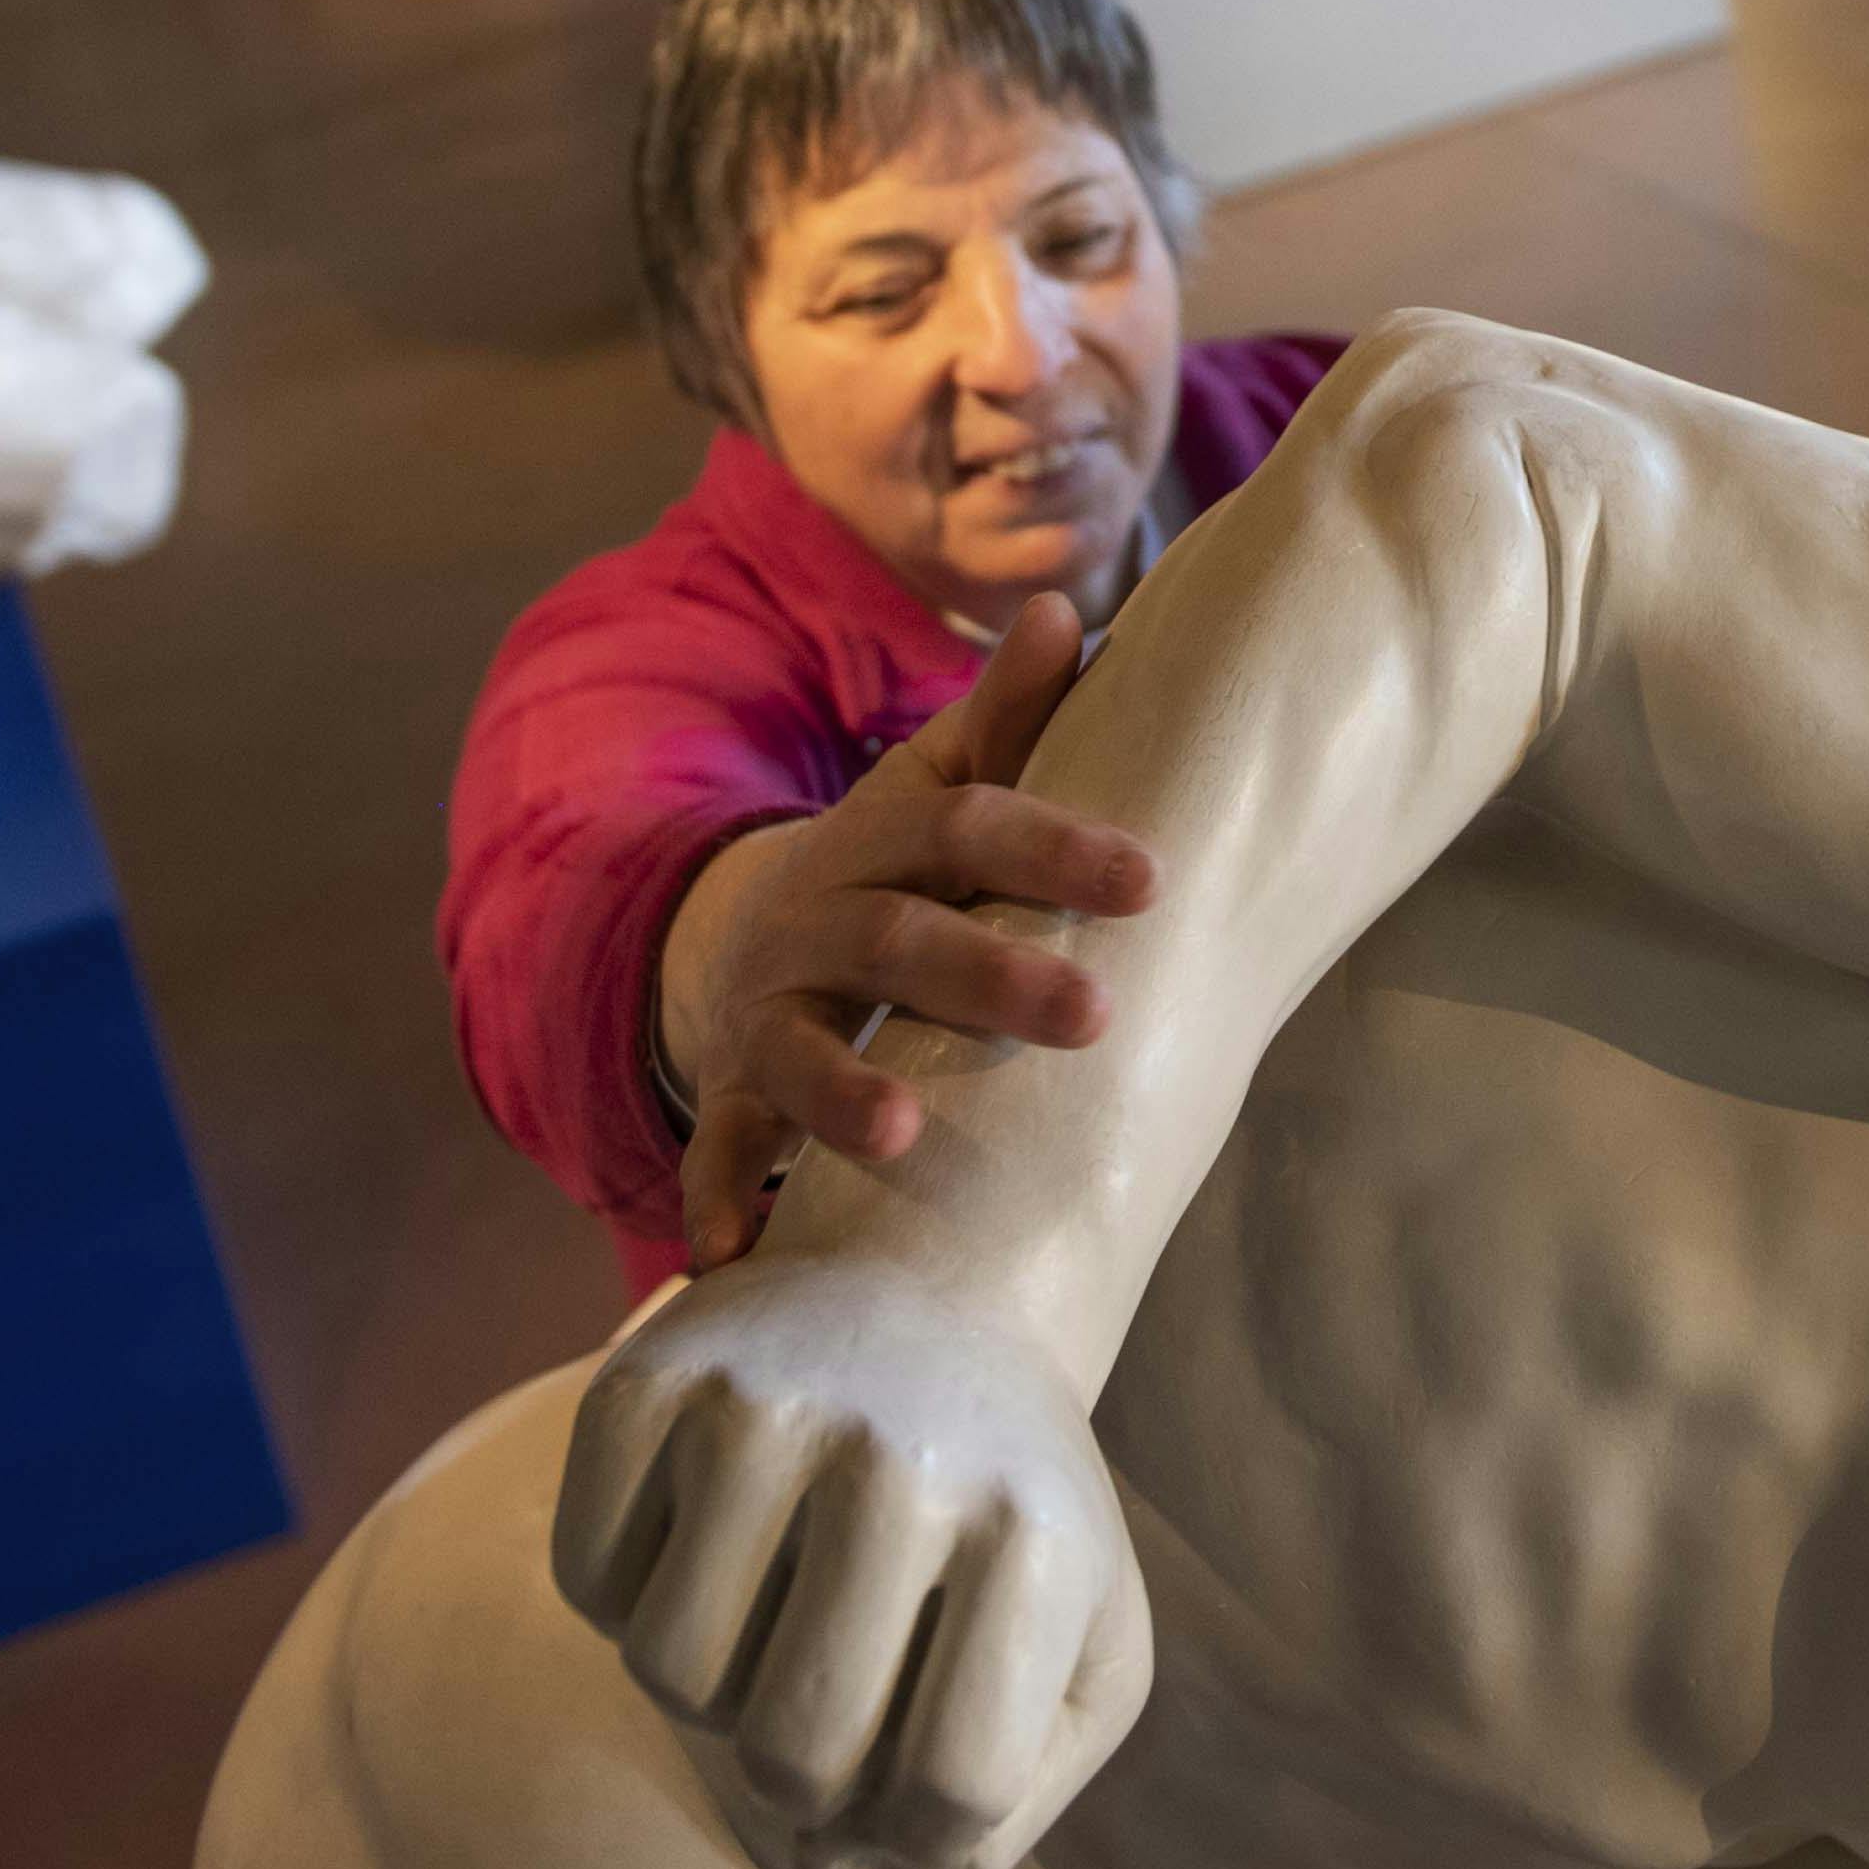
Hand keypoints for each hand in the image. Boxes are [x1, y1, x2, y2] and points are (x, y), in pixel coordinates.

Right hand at [552, 1259, 1152, 1868]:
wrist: (936, 1289)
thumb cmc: (1008, 1507)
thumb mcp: (1082, 1651)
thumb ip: (1003, 1809)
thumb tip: (833, 1861)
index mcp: (1034, 1535)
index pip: (954, 1795)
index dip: (922, 1832)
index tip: (925, 1756)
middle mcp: (902, 1458)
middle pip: (795, 1759)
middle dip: (805, 1776)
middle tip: (832, 1688)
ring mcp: (764, 1406)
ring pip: (672, 1678)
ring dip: (714, 1685)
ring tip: (778, 1599)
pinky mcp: (649, 1375)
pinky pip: (587, 1581)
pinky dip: (631, 1592)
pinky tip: (709, 1531)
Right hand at [659, 594, 1154, 1266]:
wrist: (745, 938)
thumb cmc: (890, 868)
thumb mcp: (935, 789)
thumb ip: (1008, 717)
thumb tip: (1063, 610)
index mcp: (884, 842)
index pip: (972, 828)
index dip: (1056, 847)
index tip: (1150, 879)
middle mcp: (818, 921)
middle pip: (900, 942)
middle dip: (990, 978)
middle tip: (1094, 1018)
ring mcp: (765, 1011)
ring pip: (797, 1048)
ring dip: (842, 1093)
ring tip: (905, 1135)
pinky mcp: (733, 1094)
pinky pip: (718, 1152)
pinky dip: (718, 1202)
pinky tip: (731, 1258)